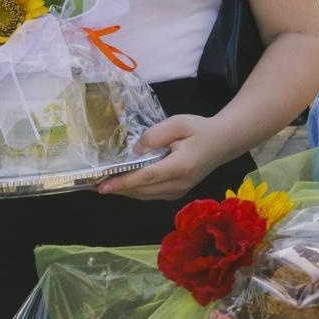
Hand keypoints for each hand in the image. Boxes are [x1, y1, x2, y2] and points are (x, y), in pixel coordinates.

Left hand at [97, 113, 228, 199]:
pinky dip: (136, 190)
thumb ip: (156, 134)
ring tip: (106, 183)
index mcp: (181, 165)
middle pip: (143, 189)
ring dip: (125, 190)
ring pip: (145, 195)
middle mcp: (180, 183)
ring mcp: (179, 191)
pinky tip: (124, 183)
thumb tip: (136, 150)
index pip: (148, 177)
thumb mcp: (179, 122)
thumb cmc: (200, 130)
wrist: (222, 143)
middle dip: (119, 188)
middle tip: (95, 183)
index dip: (124, 182)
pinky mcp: (177, 193)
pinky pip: (151, 195)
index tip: (104, 185)